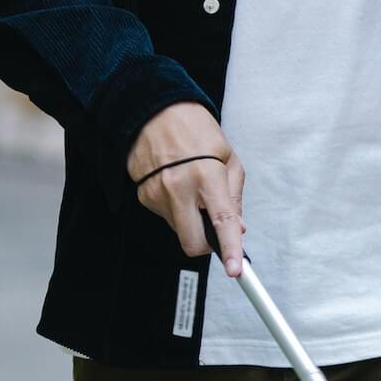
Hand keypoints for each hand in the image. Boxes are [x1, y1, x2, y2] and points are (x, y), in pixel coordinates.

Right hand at [127, 102, 245, 277]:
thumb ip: (234, 195)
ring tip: (192, 187)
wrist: (152, 110)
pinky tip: (176, 184)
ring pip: (180, 230)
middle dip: (206, 245)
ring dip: (191, 219)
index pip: (222, 221)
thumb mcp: (227, 156)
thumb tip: (238, 228)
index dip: (230, 249)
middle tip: (213, 229)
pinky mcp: (143, 197)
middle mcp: (179, 188)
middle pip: (192, 243)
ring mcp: (157, 195)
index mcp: (207, 176)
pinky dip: (176, 208)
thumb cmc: (194, 129)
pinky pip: (166, 216)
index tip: (235, 270)